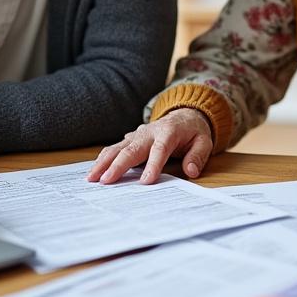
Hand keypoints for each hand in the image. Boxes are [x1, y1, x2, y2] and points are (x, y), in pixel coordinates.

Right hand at [86, 108, 213, 184]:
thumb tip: (191, 171)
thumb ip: (198, 156)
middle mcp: (149, 132)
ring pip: (117, 148)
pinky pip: (114, 149)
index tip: (145, 182)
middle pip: (131, 149)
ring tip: (92, 178)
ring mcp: (137, 135)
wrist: (184, 115)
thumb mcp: (204, 142)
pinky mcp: (130, 139)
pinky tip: (94, 172)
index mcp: (169, 132)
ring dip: (103, 162)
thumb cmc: (193, 132)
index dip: (152, 165)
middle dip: (117, 166)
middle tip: (105, 181)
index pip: (160, 150)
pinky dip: (103, 160)